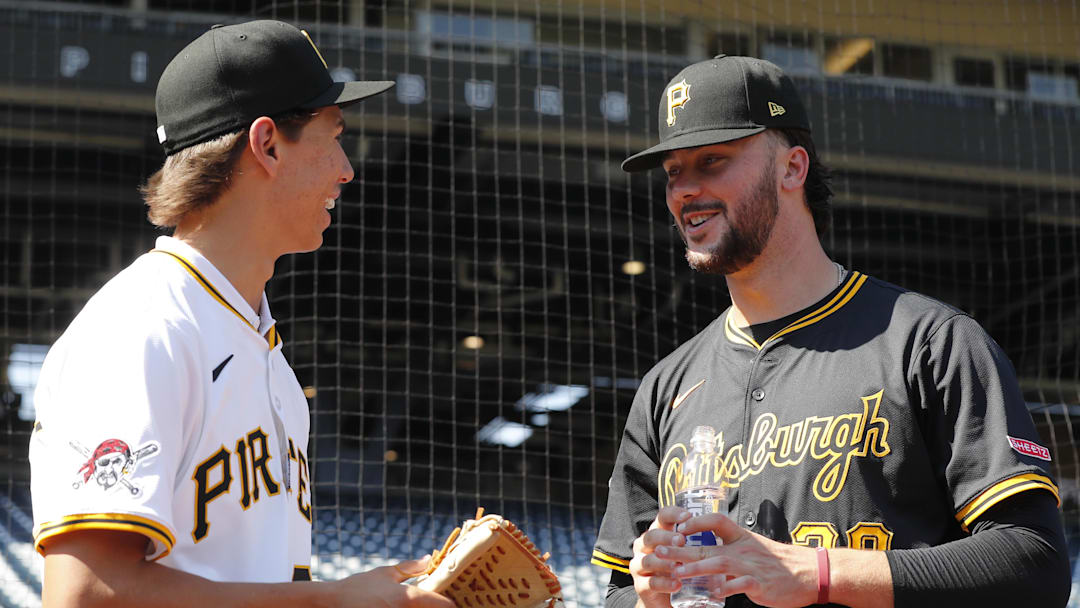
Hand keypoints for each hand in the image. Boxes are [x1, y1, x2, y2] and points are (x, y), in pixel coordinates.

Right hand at [335, 556, 455, 607]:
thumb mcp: (384, 574)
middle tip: (436, 604)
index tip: (454, 603)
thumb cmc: (358, 587)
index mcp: (408, 598)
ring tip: (417, 606)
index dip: (451, 604)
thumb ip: (409, 568)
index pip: (443, 605)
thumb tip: (429, 559)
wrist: (331, 604)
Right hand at [629, 506, 691, 607]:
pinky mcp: (641, 586)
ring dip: (664, 562)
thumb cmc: (681, 569)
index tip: (688, 516)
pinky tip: (677, 585)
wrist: (668, 598)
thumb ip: (699, 540)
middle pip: (651, 536)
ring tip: (679, 565)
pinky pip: (650, 583)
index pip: (662, 517)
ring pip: (649, 560)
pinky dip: (664, 584)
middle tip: (682, 540)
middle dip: (666, 537)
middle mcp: (646, 546)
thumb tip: (725, 526)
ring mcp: (640, 566)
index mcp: (659, 533)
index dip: (673, 514)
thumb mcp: (688, 551)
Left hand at [658, 512, 817, 607]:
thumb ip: (732, 548)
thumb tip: (708, 553)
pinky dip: (725, 589)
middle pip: (707, 544)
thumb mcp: (754, 547)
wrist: (811, 572)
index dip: (696, 522)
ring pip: (719, 563)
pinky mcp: (760, 583)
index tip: (677, 527)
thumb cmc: (780, 561)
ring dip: (696, 567)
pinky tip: (712, 593)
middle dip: (681, 548)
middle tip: (661, 550)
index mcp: (741, 536)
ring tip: (677, 572)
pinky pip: (740, 585)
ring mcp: (751, 565)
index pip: (716, 521)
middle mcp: (743, 548)